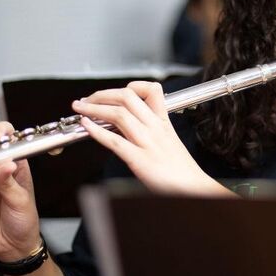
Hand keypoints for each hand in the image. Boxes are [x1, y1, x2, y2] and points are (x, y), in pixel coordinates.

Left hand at [72, 81, 229, 195]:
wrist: (194, 188)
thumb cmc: (182, 171)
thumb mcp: (171, 142)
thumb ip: (153, 131)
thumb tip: (131, 126)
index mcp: (164, 123)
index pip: (151, 91)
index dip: (130, 86)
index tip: (115, 92)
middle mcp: (155, 128)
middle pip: (127, 97)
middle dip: (102, 94)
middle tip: (87, 99)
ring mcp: (147, 143)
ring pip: (119, 114)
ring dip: (94, 108)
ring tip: (81, 108)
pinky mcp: (140, 160)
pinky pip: (115, 141)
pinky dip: (97, 131)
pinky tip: (86, 126)